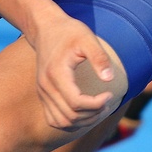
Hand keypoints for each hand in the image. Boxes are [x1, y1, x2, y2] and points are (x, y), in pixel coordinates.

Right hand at [30, 14, 117, 130]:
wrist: (46, 28)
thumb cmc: (69, 32)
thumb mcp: (87, 38)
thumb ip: (99, 58)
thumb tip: (109, 79)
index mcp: (56, 74)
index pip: (76, 103)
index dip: (96, 104)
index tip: (109, 94)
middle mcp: (46, 87)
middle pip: (70, 117)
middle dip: (92, 114)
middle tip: (107, 102)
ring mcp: (42, 93)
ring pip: (61, 122)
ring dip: (82, 122)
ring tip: (98, 109)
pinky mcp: (43, 95)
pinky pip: (54, 119)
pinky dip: (71, 122)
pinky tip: (85, 112)